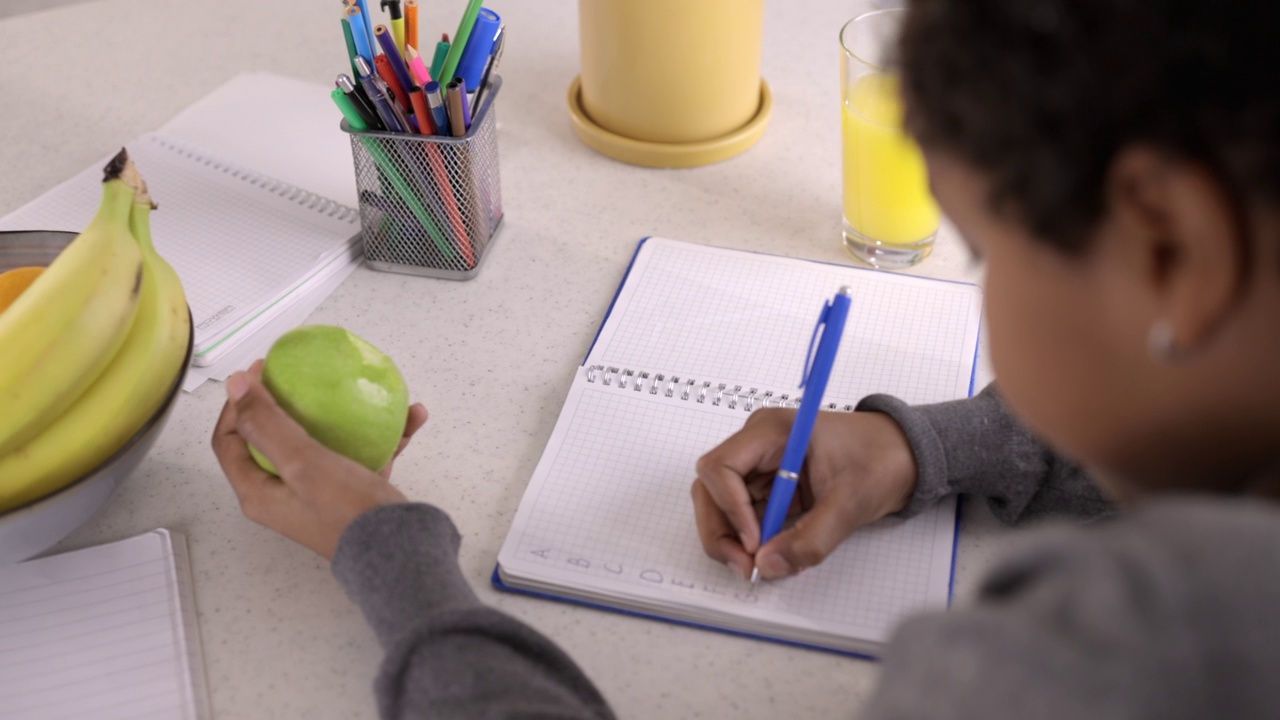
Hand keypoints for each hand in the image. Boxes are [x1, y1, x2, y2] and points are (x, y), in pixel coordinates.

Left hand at [211, 360, 429, 559]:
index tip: (262, 371)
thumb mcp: (302, 462)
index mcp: (259, 492)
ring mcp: (318, 494)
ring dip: (345, 416)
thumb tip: (234, 383)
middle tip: (303, 375)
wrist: (400, 552)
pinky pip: (362, 454)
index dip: (237, 403)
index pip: (229, 440)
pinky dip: (383, 435)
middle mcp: (284, 494)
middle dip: (288, 401)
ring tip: (367, 391)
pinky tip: (411, 418)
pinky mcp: (352, 493)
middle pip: (272, 438)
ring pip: (321, 442)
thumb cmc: (347, 511)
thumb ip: (267, 423)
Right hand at [692, 408, 916, 580]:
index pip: (720, 466)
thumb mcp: (849, 504)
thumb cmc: (880, 461)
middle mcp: (757, 444)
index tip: (754, 541)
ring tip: (757, 566)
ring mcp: (761, 465)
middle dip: (721, 530)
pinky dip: (751, 539)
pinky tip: (771, 555)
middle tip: (744, 566)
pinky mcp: (770, 485)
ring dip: (732, 538)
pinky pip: (745, 514)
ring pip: (722, 504)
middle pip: (711, 488)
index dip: (729, 507)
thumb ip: (809, 539)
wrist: (905, 456)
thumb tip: (767, 566)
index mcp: (772, 431)